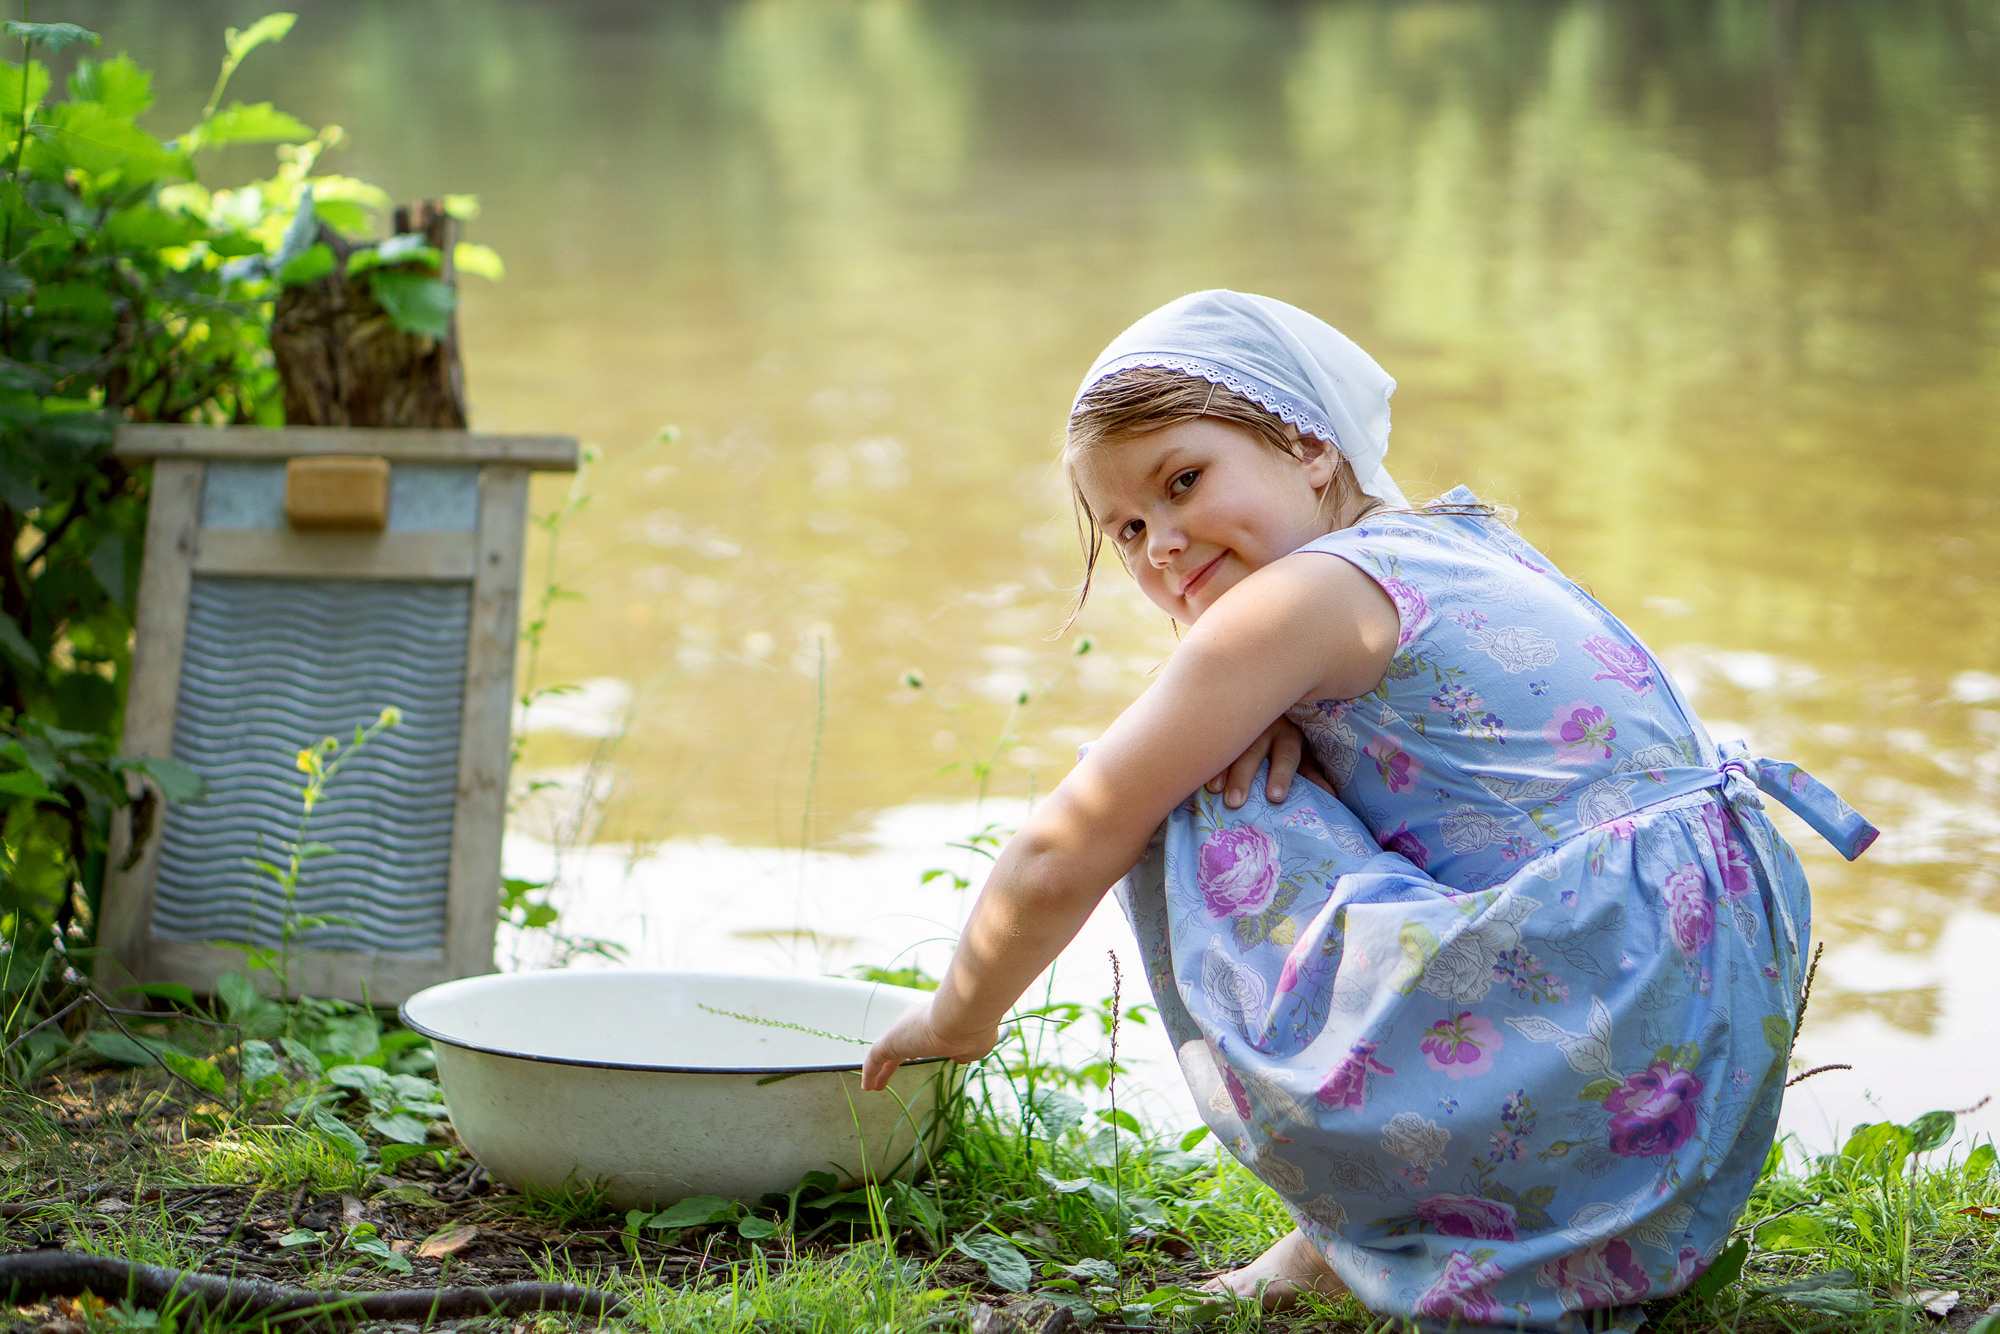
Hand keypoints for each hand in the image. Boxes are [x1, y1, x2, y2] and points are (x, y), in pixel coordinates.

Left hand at [861, 1000, 998, 1090]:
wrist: (964, 1016)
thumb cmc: (974, 1028)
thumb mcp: (975, 1043)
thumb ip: (965, 1050)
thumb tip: (960, 1056)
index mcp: (935, 1019)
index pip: (921, 1033)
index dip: (917, 1046)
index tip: (915, 1056)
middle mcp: (916, 1021)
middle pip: (901, 1042)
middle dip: (896, 1057)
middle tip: (890, 1069)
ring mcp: (902, 1031)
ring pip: (886, 1053)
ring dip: (882, 1069)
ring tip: (876, 1085)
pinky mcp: (890, 1042)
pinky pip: (875, 1059)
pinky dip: (870, 1072)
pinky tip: (868, 1087)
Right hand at [1205, 716, 1331, 808]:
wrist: (1263, 690)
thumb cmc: (1284, 736)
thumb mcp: (1302, 751)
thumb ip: (1312, 773)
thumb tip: (1332, 796)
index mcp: (1288, 735)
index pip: (1286, 754)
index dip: (1281, 775)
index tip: (1275, 797)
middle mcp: (1263, 727)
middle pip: (1253, 751)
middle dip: (1244, 776)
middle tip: (1236, 802)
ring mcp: (1240, 722)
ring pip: (1229, 744)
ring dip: (1221, 768)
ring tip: (1214, 790)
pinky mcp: (1221, 721)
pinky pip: (1211, 738)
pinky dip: (1206, 757)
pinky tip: (1196, 771)